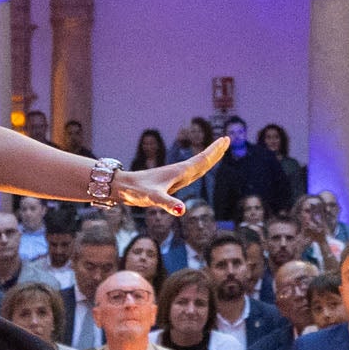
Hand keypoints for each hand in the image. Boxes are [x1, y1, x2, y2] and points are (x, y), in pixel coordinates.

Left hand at [109, 138, 231, 210]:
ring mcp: (175, 177)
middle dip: (215, 151)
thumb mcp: (153, 198)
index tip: (225, 139)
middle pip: (202, 160)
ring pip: (197, 165)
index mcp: (179, 172)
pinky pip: (190, 172)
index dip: (214, 151)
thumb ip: (168, 203)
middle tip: (227, 139)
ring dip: (208, 158)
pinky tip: (198, 169)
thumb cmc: (136, 191)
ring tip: (218, 151)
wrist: (121, 187)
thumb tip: (182, 211)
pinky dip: (199, 168)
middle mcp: (179, 172)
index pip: (202, 160)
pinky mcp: (169, 182)